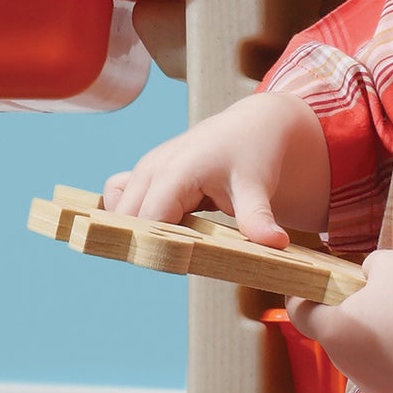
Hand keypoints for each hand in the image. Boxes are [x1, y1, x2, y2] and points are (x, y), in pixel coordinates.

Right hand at [104, 91, 329, 249]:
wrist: (249, 127)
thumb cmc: (252, 154)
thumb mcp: (257, 186)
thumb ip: (257, 217)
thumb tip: (276, 243)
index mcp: (175, 172)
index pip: (148, 220)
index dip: (158, 246)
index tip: (179, 265)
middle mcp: (151, 168)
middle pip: (126, 218)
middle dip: (144, 243)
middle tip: (177, 261)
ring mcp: (144, 169)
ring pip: (117, 209)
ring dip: (135, 230)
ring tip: (168, 246)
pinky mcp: (144, 173)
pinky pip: (115, 195)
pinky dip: (127, 215)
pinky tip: (157, 227)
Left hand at [288, 249, 392, 392]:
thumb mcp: (389, 263)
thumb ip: (367, 267)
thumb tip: (367, 277)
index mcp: (333, 330)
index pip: (299, 314)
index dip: (302, 299)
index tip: (312, 290)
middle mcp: (345, 364)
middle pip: (335, 337)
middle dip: (348, 320)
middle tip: (375, 303)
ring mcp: (372, 386)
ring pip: (363, 359)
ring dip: (374, 344)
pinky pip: (391, 376)